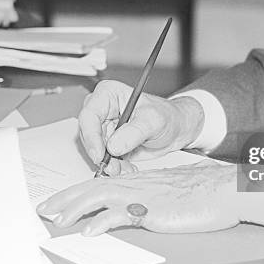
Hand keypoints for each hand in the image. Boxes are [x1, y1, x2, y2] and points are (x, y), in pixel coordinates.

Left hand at [37, 160, 242, 234]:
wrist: (221, 190)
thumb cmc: (200, 193)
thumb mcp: (167, 194)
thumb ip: (148, 200)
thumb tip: (131, 212)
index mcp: (137, 181)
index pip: (99, 184)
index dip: (75, 192)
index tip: (58, 201)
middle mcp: (135, 185)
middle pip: (91, 187)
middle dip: (65, 198)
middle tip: (44, 208)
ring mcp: (142, 196)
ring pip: (99, 197)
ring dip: (75, 209)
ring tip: (57, 220)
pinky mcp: (152, 210)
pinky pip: (122, 215)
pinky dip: (102, 222)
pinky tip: (89, 232)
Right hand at [79, 80, 203, 174]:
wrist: (175, 129)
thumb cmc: (166, 116)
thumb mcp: (153, 120)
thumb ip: (134, 132)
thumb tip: (114, 146)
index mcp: (109, 94)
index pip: (89, 115)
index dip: (91, 136)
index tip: (99, 154)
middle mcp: (103, 110)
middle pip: (88, 135)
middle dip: (100, 154)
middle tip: (114, 166)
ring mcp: (104, 128)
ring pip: (95, 150)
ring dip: (109, 163)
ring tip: (125, 168)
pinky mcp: (109, 143)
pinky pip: (104, 159)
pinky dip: (114, 167)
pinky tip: (127, 167)